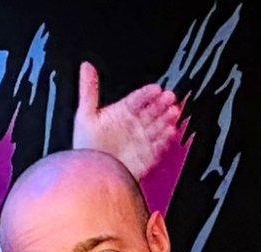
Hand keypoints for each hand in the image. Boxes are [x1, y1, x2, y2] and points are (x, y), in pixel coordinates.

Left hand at [72, 62, 182, 179]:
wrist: (93, 175)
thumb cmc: (86, 147)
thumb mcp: (85, 114)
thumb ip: (88, 89)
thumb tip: (85, 66)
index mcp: (119, 115)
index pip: (137, 99)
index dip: (147, 93)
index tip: (157, 88)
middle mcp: (130, 127)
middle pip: (150, 111)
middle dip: (161, 104)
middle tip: (171, 97)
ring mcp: (139, 142)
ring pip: (157, 127)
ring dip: (166, 118)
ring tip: (175, 110)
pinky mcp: (144, 157)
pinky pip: (158, 146)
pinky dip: (165, 139)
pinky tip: (171, 130)